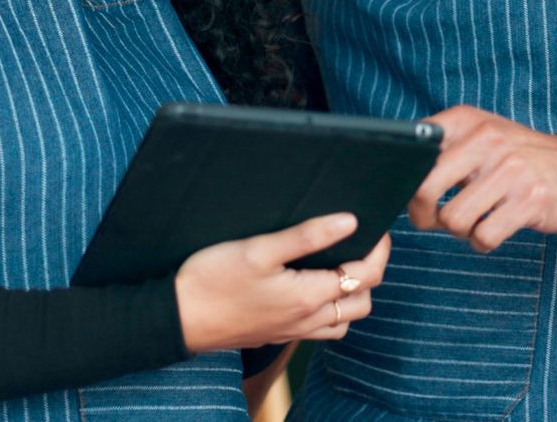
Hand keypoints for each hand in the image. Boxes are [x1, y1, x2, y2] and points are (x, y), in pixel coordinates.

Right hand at [175, 213, 391, 353]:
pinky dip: (329, 311)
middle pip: (362, 303)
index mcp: (308, 296)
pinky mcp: (276, 334)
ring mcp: (292, 332)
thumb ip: (307, 236)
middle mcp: (307, 320)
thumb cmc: (212, 280)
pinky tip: (311, 288)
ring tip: (340, 265)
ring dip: (351, 296)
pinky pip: (319, 329)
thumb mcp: (259, 249)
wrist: (178, 318)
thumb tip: (350, 222)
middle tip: (363, 245)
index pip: (365, 276)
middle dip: (370, 274)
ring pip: (342, 321)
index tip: (378, 228)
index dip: (378, 250)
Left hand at [408, 105, 556, 252]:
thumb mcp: (480, 136)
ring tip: (470, 223)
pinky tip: (491, 230)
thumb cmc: (517, 158)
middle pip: (425, 189)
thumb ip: (442, 147)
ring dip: (457, 231)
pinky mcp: (530, 201)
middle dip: (422, 215)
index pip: (415, 149)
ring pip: (454, 219)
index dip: (405, 179)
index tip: (412, 192)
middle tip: (431, 220)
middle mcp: (487, 139)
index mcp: (467, 120)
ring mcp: (510, 170)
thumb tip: (396, 178)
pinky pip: (484, 236)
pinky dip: (482, 242)